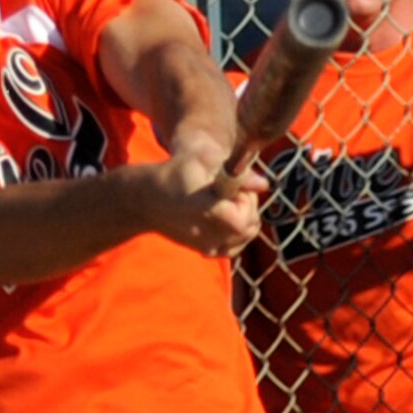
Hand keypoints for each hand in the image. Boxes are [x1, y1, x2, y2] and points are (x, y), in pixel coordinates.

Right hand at [146, 146, 265, 259]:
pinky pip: (234, 247)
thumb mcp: (204, 160)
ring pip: (245, 238)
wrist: (148, 201)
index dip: (246, 201)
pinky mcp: (206, 252)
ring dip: (244, 220)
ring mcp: (207, 246)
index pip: (243, 219)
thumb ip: (237, 171)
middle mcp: (207, 233)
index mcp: (206, 209)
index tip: (233, 188)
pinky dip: (237, 235)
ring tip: (226, 205)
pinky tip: (226, 220)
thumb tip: (264, 184)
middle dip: (248, 207)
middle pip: (249, 227)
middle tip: (230, 193)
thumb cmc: (175, 173)